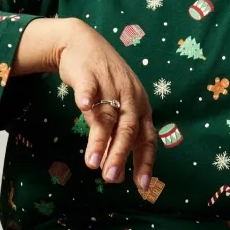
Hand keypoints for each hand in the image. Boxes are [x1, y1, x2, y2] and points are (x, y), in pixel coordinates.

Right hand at [16, 18, 155, 192]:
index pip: (146, 139)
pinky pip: (89, 87)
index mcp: (141, 108)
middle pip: (127, 130)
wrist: (83, 44)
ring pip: (106, 116)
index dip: (145, 162)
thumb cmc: (103, 82)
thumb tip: (115, 173)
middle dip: (120, 156)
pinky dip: (87, 96)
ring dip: (99, 140)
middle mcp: (129, 97)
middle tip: (111, 179)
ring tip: (91, 164)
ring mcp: (110, 85)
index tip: (142, 186)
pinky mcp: (89, 74)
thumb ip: (117, 138)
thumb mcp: (117, 109)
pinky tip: (83, 105)